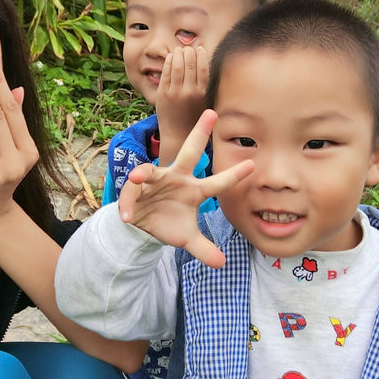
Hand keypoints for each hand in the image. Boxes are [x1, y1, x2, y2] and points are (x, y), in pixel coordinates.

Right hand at [118, 110, 252, 267]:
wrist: (142, 226)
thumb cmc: (168, 224)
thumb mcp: (186, 239)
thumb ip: (203, 249)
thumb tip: (222, 264)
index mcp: (194, 189)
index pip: (217, 182)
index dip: (233, 175)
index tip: (252, 165)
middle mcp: (177, 178)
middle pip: (189, 151)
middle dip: (200, 132)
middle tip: (212, 113)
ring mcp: (156, 180)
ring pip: (150, 170)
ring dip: (143, 174)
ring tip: (137, 179)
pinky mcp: (135, 188)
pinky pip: (130, 192)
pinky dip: (127, 204)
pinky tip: (127, 216)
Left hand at [155, 45, 208, 165]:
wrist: (178, 136)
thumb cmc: (195, 119)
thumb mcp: (206, 103)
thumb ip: (207, 86)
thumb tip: (208, 65)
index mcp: (202, 94)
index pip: (203, 69)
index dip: (201, 56)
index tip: (200, 48)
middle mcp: (189, 92)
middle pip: (189, 65)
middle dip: (188, 52)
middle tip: (188, 47)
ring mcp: (174, 93)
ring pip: (176, 67)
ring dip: (177, 55)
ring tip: (179, 50)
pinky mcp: (162, 94)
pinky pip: (165, 74)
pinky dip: (167, 63)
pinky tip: (170, 57)